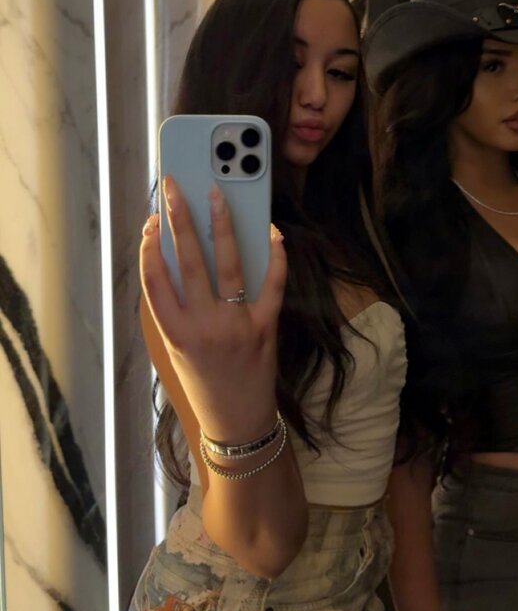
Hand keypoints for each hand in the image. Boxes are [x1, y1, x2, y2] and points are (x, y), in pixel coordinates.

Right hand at [140, 176, 286, 438]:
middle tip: (177, 187)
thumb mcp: (178, 348)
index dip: (150, 246)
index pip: (154, 280)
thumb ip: (178, 307)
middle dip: (180, 219)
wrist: (238, 423)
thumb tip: (183, 252)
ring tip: (218, 194)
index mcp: (174, 334)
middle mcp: (203, 327)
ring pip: (227, 264)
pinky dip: (273, 255)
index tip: (151, 219)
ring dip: (221, 224)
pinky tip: (270, 230)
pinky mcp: (266, 327)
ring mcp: (236, 326)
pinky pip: (271, 283)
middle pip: (188, 262)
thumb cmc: (204, 382)